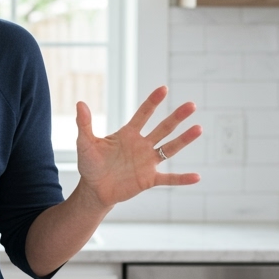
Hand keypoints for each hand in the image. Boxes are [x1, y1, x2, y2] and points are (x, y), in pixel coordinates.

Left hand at [74, 86, 200, 208]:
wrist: (94, 189)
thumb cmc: (90, 164)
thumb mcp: (85, 143)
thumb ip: (84, 124)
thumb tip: (80, 103)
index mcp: (128, 134)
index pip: (143, 114)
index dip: (152, 102)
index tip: (163, 89)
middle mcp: (142, 145)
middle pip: (163, 128)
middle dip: (176, 117)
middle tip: (191, 105)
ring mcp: (147, 162)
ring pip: (170, 148)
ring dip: (184, 140)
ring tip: (198, 128)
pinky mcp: (149, 179)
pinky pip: (168, 178)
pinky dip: (181, 179)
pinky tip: (197, 177)